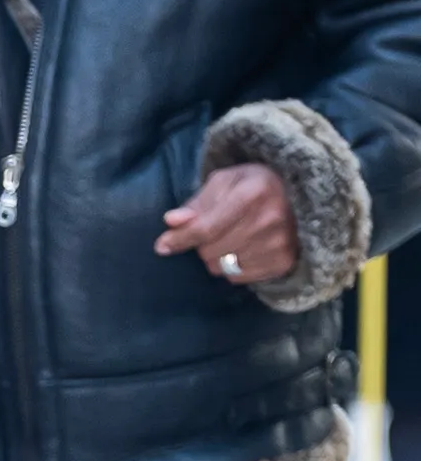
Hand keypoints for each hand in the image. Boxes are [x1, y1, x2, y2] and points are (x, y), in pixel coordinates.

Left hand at [157, 164, 297, 283]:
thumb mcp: (224, 183)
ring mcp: (280, 243)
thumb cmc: (253, 186)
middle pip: (210, 251)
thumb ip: (196, 204)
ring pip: (221, 267)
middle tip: (216, 230)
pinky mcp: (283, 263)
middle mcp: (270, 219)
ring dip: (217, 256)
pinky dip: (233, 267)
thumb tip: (171, 222)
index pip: (207, 227)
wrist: (298, 198)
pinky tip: (245, 248)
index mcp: (254, 192)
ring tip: (233, 237)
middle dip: (202, 244)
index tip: (162, 246)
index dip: (181, 239)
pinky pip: (237, 278)